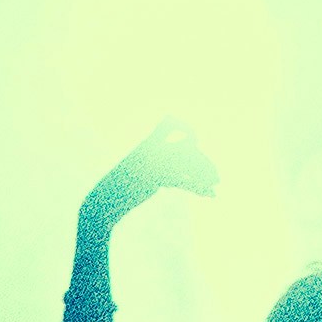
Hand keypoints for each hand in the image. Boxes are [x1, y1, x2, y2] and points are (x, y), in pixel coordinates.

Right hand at [80, 133, 215, 230]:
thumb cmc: (123, 183)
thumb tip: (181, 157)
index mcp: (147, 143)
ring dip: (205, 176)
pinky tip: (211, 196)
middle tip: (216, 177)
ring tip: (215, 186)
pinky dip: (199, 188)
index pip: (170, 122)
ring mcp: (153, 163)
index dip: (186, 128)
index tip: (195, 143)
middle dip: (205, 163)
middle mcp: (152, 149)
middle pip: (187, 148)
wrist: (104, 199)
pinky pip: (183, 181)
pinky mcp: (155, 179)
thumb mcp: (141, 166)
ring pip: (188, 164)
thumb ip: (159, 158)